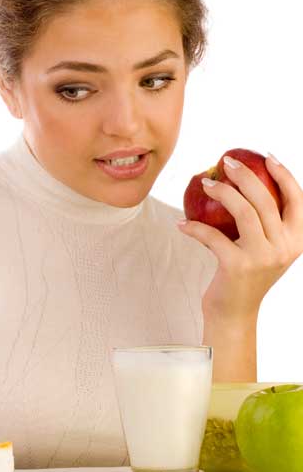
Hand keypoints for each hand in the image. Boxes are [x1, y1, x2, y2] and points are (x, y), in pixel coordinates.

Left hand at [177, 153, 302, 320]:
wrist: (233, 313)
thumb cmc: (244, 275)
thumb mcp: (264, 250)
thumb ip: (265, 225)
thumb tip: (246, 184)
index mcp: (296, 241)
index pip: (298, 200)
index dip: (285, 175)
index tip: (267, 157)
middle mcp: (284, 248)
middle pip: (266, 200)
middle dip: (246, 175)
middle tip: (226, 162)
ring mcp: (262, 258)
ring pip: (243, 212)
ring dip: (221, 193)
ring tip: (204, 184)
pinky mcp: (237, 266)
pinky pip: (212, 236)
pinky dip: (194, 227)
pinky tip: (181, 223)